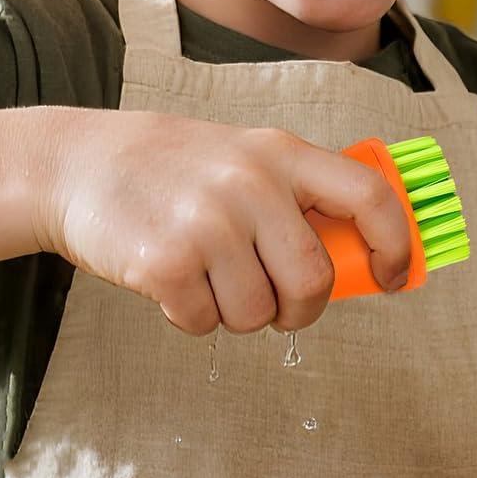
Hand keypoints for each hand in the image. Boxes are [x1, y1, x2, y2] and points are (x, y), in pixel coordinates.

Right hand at [34, 110, 410, 335]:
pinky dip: (192, 317)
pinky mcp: (164, 262)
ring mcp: (207, 222)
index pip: (369, 197)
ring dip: (237, 313)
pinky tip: (173, 280)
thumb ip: (303, 198)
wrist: (81, 163)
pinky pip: (205, 323)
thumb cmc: (179, 170)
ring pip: (257, 313)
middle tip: (278, 304)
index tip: (392, 276)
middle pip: (313, 280)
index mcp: (283, 154)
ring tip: (209, 276)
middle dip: (300, 310)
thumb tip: (365, 260)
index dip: (395, 244)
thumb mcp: (249, 158)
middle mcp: (251, 183)